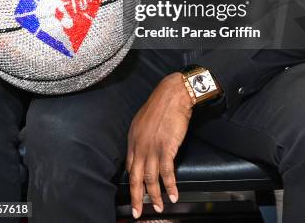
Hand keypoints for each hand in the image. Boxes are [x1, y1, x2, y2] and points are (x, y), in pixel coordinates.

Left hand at [126, 73, 192, 217]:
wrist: (173, 94)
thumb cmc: (161, 104)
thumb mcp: (144, 120)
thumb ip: (142, 136)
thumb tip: (144, 147)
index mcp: (133, 138)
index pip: (130, 166)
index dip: (133, 181)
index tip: (135, 192)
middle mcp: (140, 145)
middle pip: (135, 177)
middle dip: (136, 197)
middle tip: (137, 212)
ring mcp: (152, 148)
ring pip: (150, 178)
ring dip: (154, 196)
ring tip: (158, 207)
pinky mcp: (166, 148)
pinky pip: (166, 173)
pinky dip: (169, 186)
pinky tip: (173, 195)